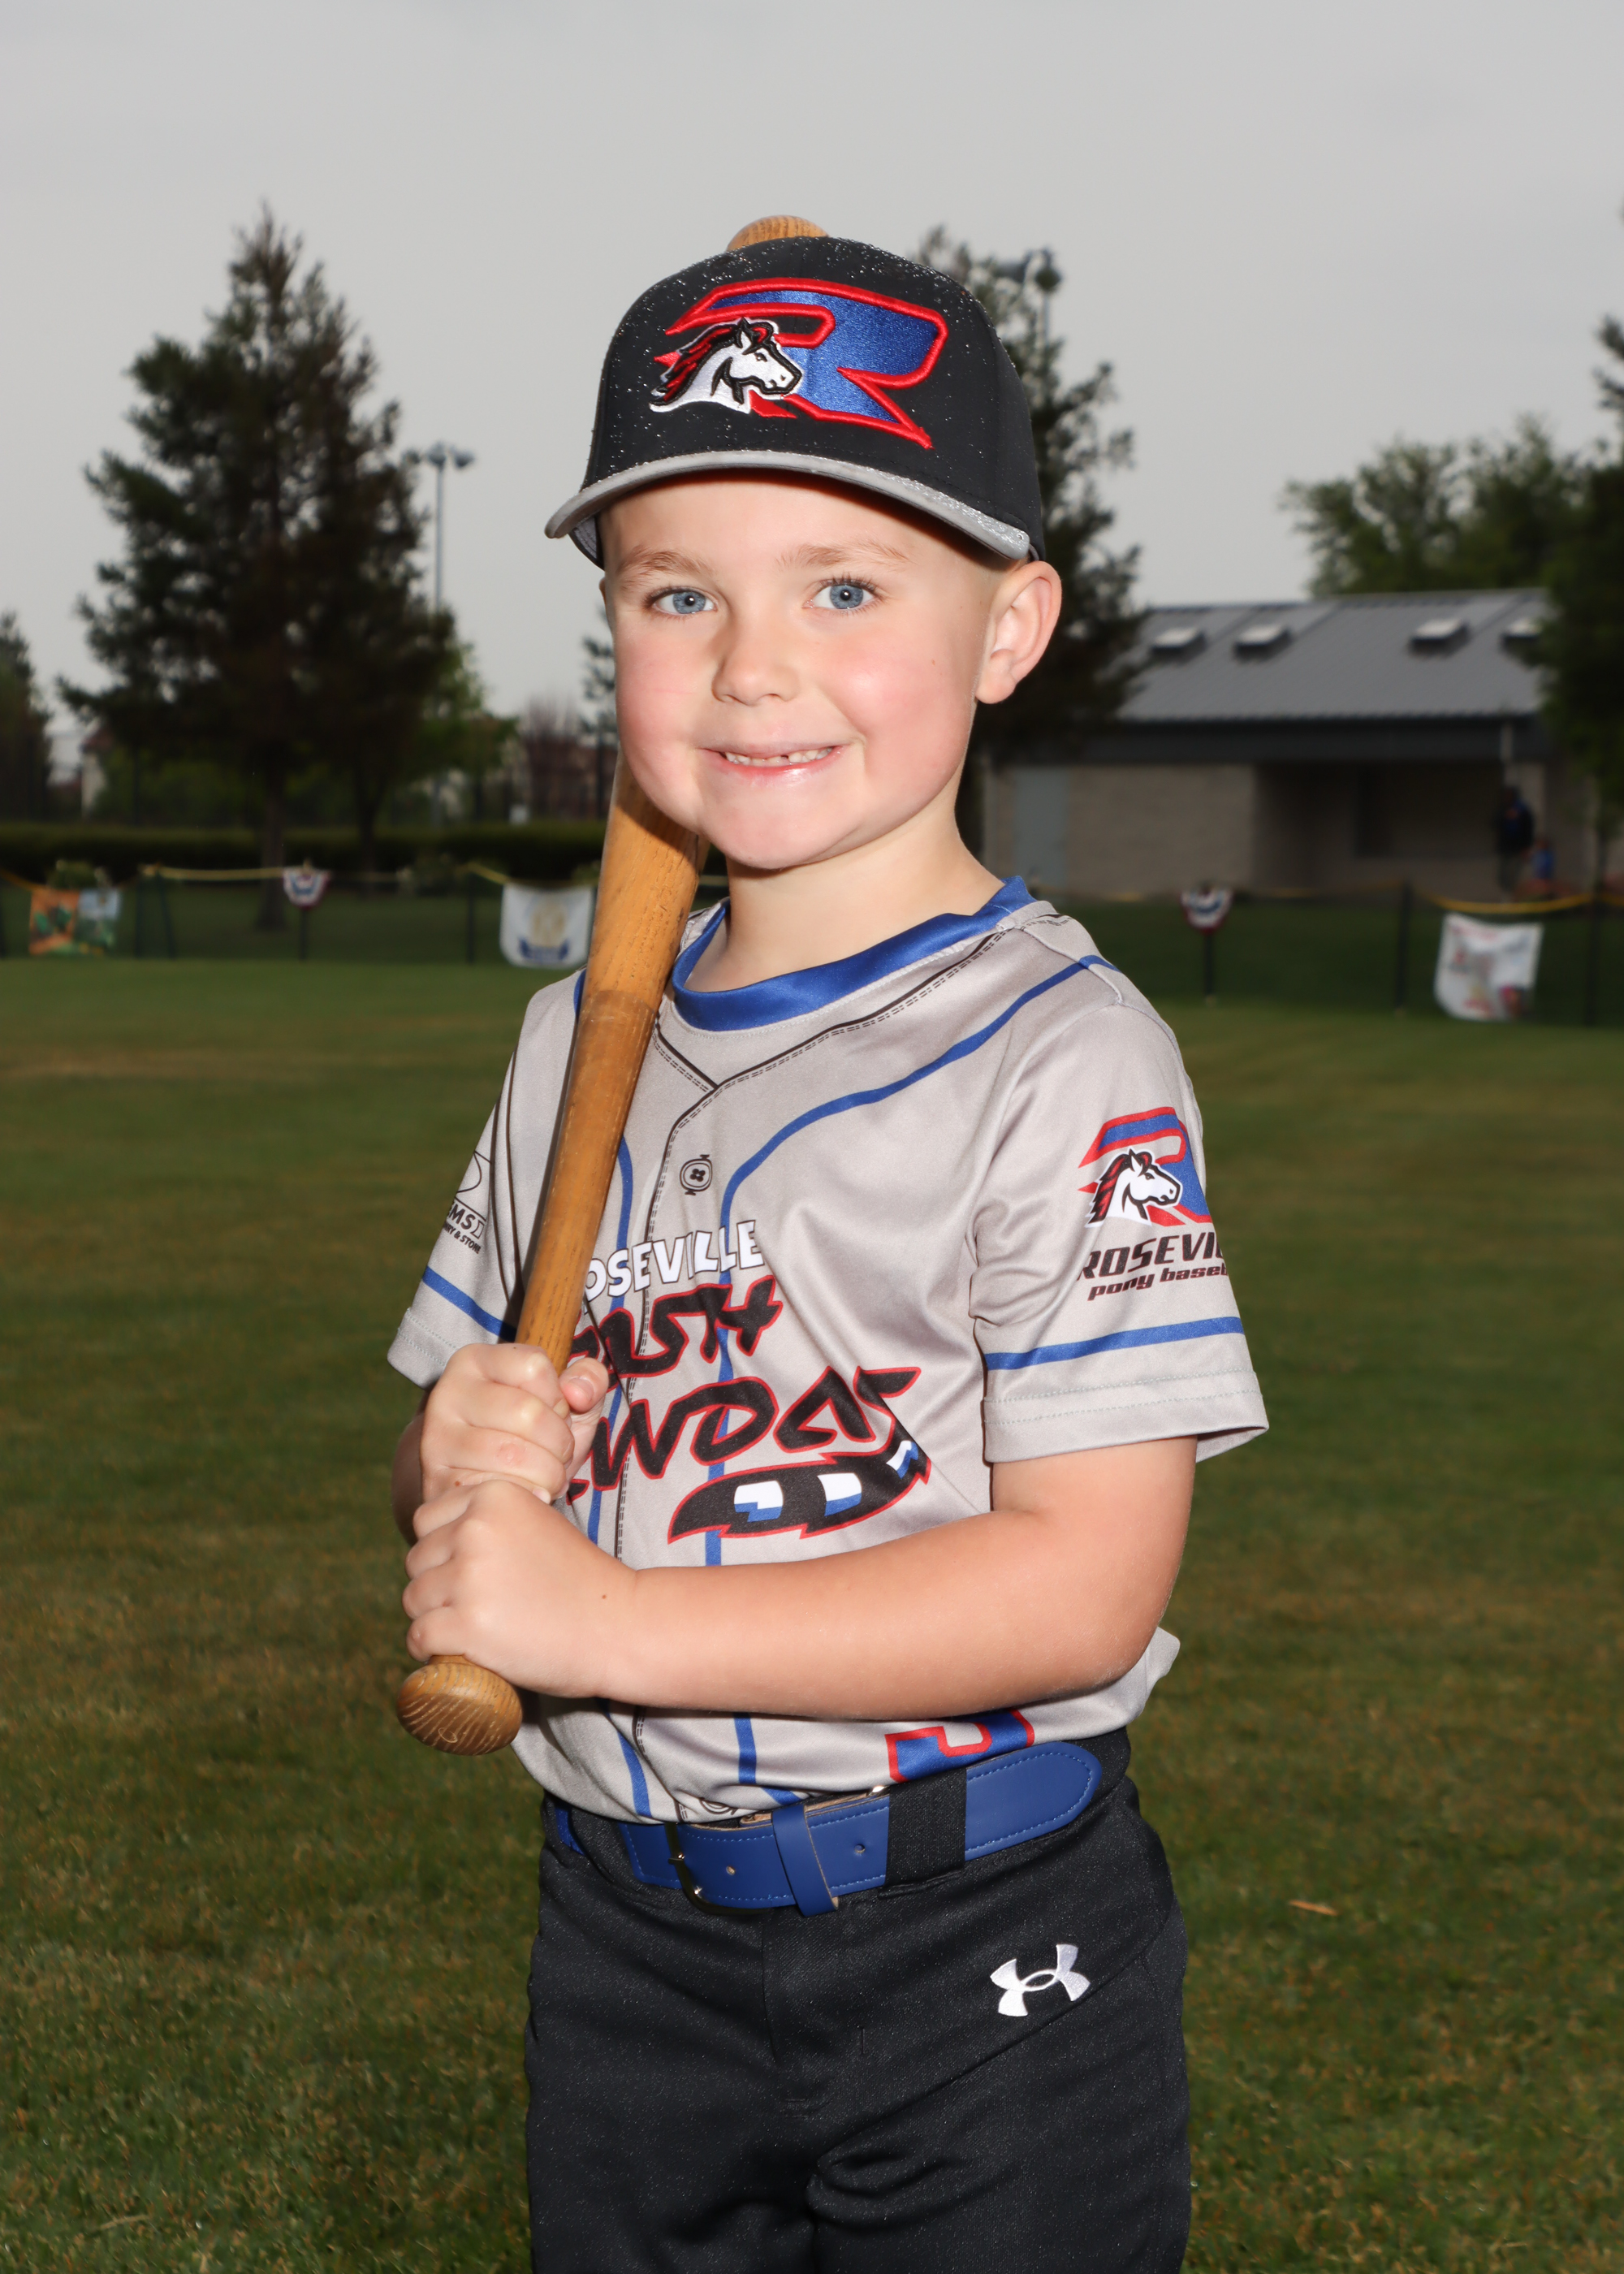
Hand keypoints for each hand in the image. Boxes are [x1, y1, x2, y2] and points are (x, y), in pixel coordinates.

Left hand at [402, 1478, 632, 1695]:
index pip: (427, 1521)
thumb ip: (492, 1520)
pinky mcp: (467, 1624)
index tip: (470, 1571)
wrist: (619, 1625)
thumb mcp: (537, 1522)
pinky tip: (454, 1651)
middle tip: (476, 1605)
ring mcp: (469, 1577)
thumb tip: (437, 1541)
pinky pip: (419, 1636)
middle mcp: (475, 1528)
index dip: (442, 1549)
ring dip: (433, 1617)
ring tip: (472, 1628)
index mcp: (493, 1496)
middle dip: (436, 1584)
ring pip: (413, 1599)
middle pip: (417, 1561)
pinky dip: (429, 1649)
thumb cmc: (578, 1579)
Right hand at [419, 1343, 608, 1506]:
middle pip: (527, 1411)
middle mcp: (448, 1392)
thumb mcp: (567, 1401)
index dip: (558, 1397)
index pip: (534, 1366)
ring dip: (547, 1473)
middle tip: (555, 1453)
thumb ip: (588, 1380)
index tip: (554, 1413)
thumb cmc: (531, 1436)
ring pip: (513, 1454)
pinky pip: (497, 1489)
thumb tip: (578, 1392)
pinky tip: (528, 1494)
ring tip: (545, 1475)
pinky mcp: (438, 1481)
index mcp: (475, 1360)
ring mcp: (438, 1438)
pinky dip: (525, 1496)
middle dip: (558, 1441)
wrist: (484, 1483)